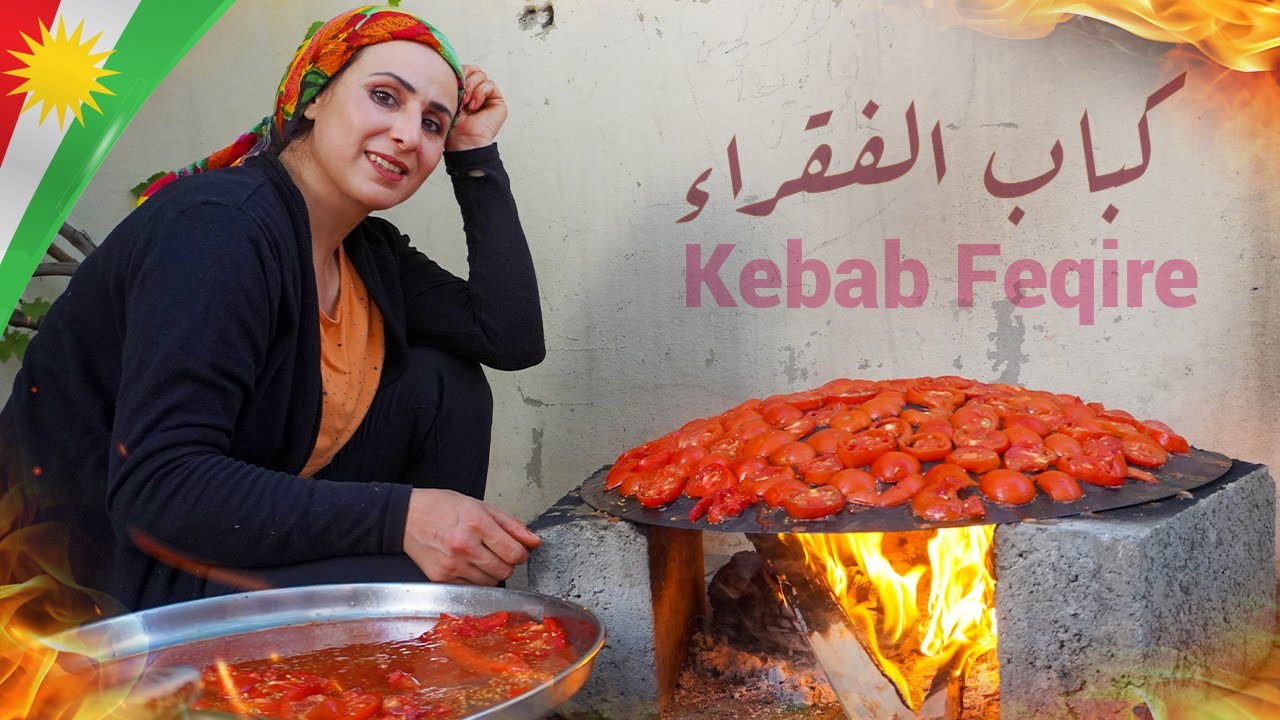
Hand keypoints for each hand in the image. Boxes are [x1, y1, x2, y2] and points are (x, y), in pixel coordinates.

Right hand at [403, 488, 540, 583]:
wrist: (406, 517)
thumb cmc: (442, 507)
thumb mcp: (480, 506)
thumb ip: (511, 525)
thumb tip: (534, 541)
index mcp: (476, 524)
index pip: (514, 552)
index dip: (521, 553)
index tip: (517, 550)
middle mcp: (464, 546)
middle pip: (505, 571)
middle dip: (508, 564)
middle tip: (499, 553)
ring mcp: (452, 565)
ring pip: (490, 583)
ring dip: (493, 573)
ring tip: (482, 557)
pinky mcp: (441, 578)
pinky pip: (471, 588)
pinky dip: (476, 580)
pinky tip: (469, 565)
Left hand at [445, 65, 507, 151]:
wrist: (463, 142)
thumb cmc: (453, 125)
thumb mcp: (449, 97)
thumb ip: (453, 80)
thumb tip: (451, 64)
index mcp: (464, 90)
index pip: (463, 70)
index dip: (458, 73)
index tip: (450, 86)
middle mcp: (476, 91)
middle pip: (473, 69)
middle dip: (465, 79)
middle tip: (460, 95)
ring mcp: (487, 96)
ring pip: (481, 75)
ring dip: (472, 87)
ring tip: (466, 103)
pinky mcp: (497, 101)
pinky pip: (490, 84)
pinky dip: (480, 93)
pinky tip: (474, 106)